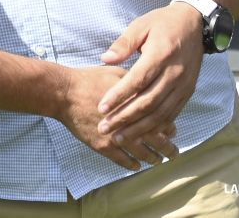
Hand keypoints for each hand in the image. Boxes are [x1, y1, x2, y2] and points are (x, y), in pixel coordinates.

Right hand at [59, 66, 178, 169]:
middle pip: (155, 140)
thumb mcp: (116, 74)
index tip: (173, 131)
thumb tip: (148, 85)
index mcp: (135, 104)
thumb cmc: (90, 79)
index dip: (169, 127)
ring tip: (157, 160)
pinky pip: (122, 160)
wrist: (65, 93)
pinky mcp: (103, 146)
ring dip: (152, 158)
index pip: (160, 120)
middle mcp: (129, 123)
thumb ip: (135, 83)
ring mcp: (116, 137)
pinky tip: (136, 165)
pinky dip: (131, 164)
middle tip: (174, 153)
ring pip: (141, 153)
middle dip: (167, 149)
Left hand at [96, 4, 203, 137]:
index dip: (118, 96)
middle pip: (148, 102)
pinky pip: (172, 114)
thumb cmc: (162, 23)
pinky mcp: (188, 92)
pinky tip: (142, 134)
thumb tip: (105, 59)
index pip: (137, 81)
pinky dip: (157, 127)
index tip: (101, 108)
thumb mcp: (141, 25)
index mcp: (160, 55)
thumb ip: (124, 44)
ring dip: (139, 129)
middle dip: (125, 118)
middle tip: (105, 128)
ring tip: (120, 138)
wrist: (195, 23)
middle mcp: (174, 73)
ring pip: (160, 114)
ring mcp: (183, 85)